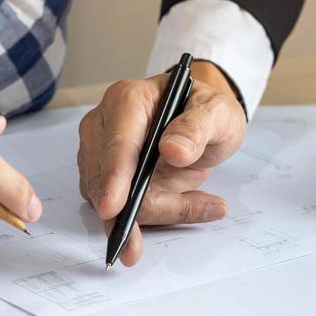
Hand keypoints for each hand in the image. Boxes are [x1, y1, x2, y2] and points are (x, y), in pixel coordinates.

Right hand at [76, 60, 247, 265]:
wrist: (199, 124)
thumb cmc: (203, 111)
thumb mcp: (217, 113)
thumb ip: (197, 128)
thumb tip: (173, 150)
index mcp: (127, 100)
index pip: (117, 144)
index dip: (113, 178)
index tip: (112, 208)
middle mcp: (103, 127)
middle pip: (111, 182)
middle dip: (148, 206)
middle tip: (195, 211)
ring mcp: (98, 157)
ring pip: (116, 204)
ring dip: (161, 210)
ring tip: (201, 203)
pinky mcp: (102, 183)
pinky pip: (126, 213)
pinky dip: (160, 214)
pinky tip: (186, 202)